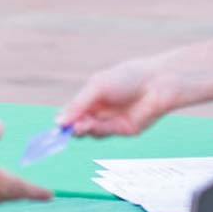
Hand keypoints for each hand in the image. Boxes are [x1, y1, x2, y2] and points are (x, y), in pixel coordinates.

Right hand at [56, 57, 174, 137]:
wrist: (156, 83)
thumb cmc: (126, 78)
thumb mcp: (97, 87)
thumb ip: (78, 104)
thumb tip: (59, 121)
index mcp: (91, 96)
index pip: (72, 110)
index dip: (64, 117)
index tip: (57, 124)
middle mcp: (100, 110)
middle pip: (79, 123)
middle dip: (71, 126)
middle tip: (65, 128)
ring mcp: (111, 120)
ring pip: (90, 131)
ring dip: (82, 129)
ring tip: (78, 126)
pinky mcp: (123, 130)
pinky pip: (105, 133)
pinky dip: (95, 130)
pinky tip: (89, 125)